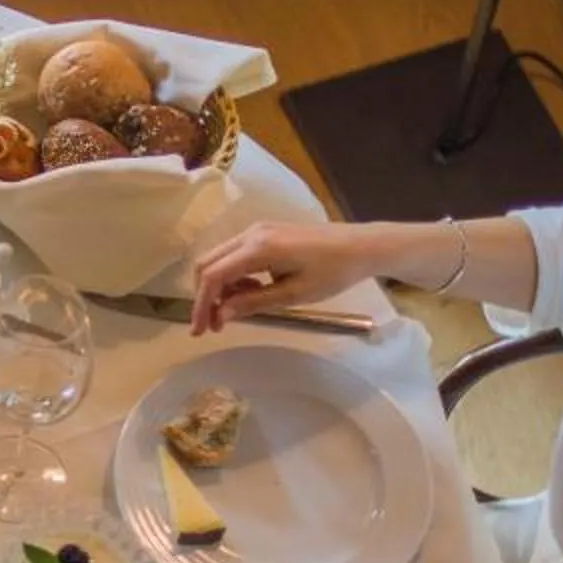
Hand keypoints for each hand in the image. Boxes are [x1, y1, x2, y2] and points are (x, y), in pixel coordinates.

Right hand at [187, 222, 380, 334]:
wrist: (362, 246)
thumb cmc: (333, 272)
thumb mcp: (294, 294)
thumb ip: (254, 303)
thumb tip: (221, 315)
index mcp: (258, 248)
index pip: (213, 275)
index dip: (202, 305)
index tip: (200, 331)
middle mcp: (251, 234)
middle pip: (208, 263)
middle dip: (204, 296)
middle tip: (214, 325)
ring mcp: (257, 231)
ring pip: (219, 258)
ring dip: (219, 287)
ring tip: (237, 311)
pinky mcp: (266, 234)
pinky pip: (235, 254)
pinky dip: (233, 276)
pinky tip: (251, 292)